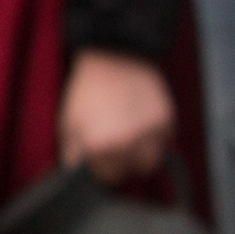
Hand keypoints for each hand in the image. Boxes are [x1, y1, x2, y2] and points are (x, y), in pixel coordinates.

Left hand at [56, 50, 172, 184]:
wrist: (112, 54)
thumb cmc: (87, 90)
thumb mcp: (68, 122)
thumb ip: (72, 156)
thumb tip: (74, 179)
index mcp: (99, 148)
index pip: (107, 178)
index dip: (103, 166)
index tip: (100, 153)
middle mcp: (126, 145)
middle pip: (131, 172)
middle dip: (122, 160)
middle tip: (115, 137)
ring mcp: (149, 134)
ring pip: (151, 163)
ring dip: (141, 153)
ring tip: (130, 132)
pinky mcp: (166, 121)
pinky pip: (165, 142)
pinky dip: (156, 135)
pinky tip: (141, 118)